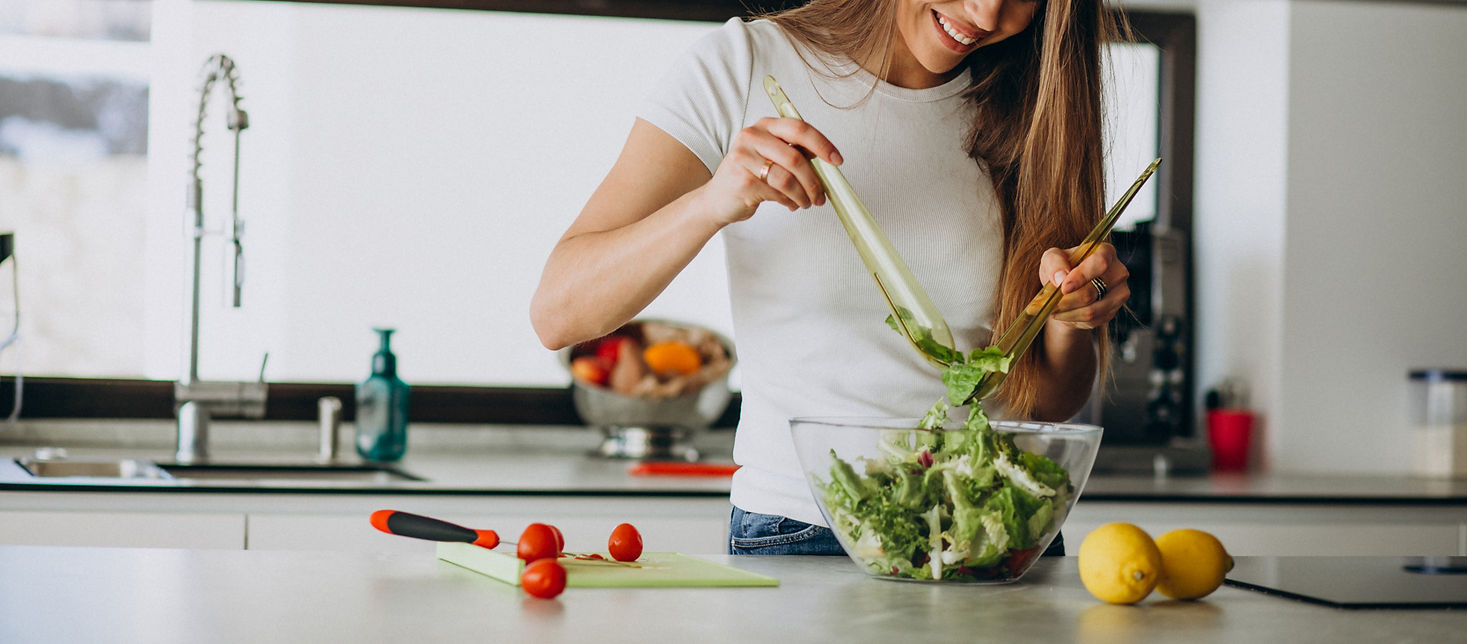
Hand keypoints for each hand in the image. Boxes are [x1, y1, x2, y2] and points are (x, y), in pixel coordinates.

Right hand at [694, 117, 842, 226]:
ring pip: (788, 179)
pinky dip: (790, 202)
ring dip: (803, 195)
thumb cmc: (748, 176)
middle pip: (796, 157)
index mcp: (764, 125)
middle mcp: (752, 137)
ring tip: (806, 202)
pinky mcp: (743, 181)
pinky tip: (790, 204)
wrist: (717, 199)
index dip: (822, 144)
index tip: (837, 160)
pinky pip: (777, 193)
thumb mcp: (770, 156)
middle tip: (822, 195)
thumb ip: (794, 153)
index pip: (799, 128)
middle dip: (815, 180)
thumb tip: (827, 163)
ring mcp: (745, 158)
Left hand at [1038, 242, 1129, 330]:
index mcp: (1105, 252)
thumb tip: (1060, 278)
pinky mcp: (1113, 311)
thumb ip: (1054, 262)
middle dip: (1066, 301)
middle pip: (1092, 292)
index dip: (1082, 276)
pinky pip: (1092, 321)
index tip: (1063, 288)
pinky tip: (1064, 313)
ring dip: (1067, 313)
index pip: (1100, 263)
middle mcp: (1118, 272)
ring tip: (1053, 309)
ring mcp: (1119, 293)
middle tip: (1049, 304)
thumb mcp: (1052, 258)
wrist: (1067, 289)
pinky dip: (1073, 320)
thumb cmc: (1062, 268)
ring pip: (1091, 310)